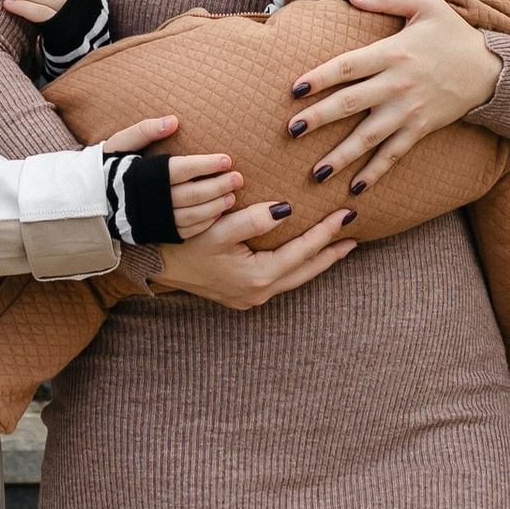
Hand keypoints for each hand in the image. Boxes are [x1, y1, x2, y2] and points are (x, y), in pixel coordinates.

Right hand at [94, 112, 241, 240]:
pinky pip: (185, 231)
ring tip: (232, 196)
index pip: (183, 169)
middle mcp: (152, 200)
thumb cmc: (108, 167)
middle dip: (218, 186)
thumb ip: (145, 130)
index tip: (227, 159)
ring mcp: (155, 219)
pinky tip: (217, 214)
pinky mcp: (157, 232)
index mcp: (146, 175)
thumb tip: (173, 121)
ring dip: (215, 206)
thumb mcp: (121, 143)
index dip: (207, 165)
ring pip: (192, 215)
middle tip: (238, 177)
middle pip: (193, 194)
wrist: (89, 201)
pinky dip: (204, 224)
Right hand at [146, 193, 358, 307]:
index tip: (346, 215)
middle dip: (330, 253)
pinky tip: (302, 256)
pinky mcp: (242, 295)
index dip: (326, 233)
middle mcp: (257, 293)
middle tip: (355, 237)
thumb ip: (253, 220)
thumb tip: (287, 210)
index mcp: (256, 277)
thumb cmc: (183, 242)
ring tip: (338, 247)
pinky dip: (297, 266)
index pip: (302, 252)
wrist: (154, 263)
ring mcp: (249, 297)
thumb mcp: (215, 227)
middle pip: (305, 271)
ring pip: (295, 278)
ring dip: (316, 262)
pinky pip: (280, 279)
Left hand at [282, 0, 502, 195]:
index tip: (295, 89)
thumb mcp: (425, 3)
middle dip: (319, 118)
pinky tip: (355, 189)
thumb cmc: (452, 33)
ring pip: (368, 137)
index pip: (348, 66)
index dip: (321, 77)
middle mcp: (397, 84)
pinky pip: (394, 154)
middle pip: (350, 103)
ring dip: (341, 156)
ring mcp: (408, 110)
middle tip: (291, 131)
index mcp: (393, 52)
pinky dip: (375, 172)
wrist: (490, 68)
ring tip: (316, 172)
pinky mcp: (420, 129)